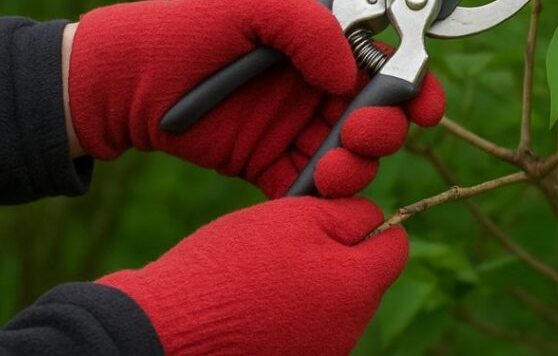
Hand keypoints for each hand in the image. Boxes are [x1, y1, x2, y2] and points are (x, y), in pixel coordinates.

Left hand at [66, 0, 444, 196]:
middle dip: (387, 129)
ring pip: (356, 156)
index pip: (391, 64)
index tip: (423, 108)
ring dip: (359, 166)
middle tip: (361, 132)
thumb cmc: (187, 30)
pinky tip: (313, 188)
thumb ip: (309, 25)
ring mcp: (297, 129)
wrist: (125, 83)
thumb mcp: (250, 2)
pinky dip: (324, 192)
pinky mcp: (272, 166)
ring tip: (331, 167)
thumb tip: (350, 72)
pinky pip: (313, 187)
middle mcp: (318, 88)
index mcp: (324, 45)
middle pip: (383, 116)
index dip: (417, 87)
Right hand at [100, 197, 404, 355]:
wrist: (164, 330)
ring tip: (260, 274)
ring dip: (310, 284)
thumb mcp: (294, 217)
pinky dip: (287, 314)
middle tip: (285, 241)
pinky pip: (305, 329)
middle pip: (364, 278)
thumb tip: (375, 220)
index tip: (329, 215)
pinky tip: (251, 304)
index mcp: (358, 288)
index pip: (394, 245)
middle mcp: (349, 331)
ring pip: (333, 304)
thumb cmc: (229, 267)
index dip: (366, 222)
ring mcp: (322, 353)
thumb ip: (347, 215)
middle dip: (336, 254)